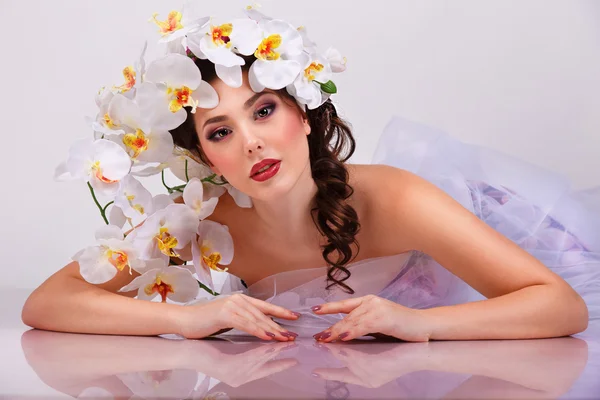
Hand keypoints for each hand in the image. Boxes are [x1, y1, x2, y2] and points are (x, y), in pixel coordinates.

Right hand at [177, 293, 300, 340]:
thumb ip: (243, 320)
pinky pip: (246, 324)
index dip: (281, 312)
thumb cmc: (205, 322)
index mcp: (240, 300)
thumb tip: (261, 327)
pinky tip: (268, 337)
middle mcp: (238, 300)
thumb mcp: (228, 319)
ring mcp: (232, 305)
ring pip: (257, 320)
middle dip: (280, 326)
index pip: (265, 306)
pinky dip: (258, 331)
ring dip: (272, 331)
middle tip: (292, 335)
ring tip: (284, 339)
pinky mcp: (225, 314)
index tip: (295, 317)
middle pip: (264, 315)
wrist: (184, 320)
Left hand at [310, 294, 430, 341]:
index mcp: (369, 301)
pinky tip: (341, 338)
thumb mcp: (379, 324)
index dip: (329, 307)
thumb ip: (363, 326)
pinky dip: (350, 332)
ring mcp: (377, 308)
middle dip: (330, 328)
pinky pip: (362, 326)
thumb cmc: (403, 328)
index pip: (344, 304)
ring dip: (336, 332)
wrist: (424, 326)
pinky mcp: (383, 318)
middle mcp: (371, 302)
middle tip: (318, 337)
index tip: (314, 310)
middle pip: (346, 316)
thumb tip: (343, 335)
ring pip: (351, 321)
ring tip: (324, 339)